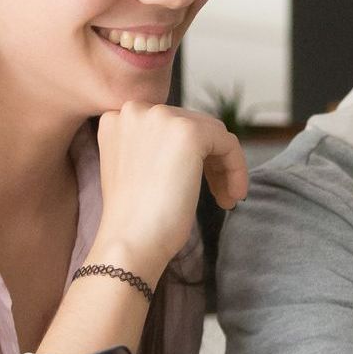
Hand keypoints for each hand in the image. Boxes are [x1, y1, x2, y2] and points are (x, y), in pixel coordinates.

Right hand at [91, 102, 248, 275]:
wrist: (130, 243)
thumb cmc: (133, 221)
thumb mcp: (136, 172)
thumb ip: (154, 149)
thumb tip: (193, 147)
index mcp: (116, 119)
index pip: (167, 126)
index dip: (187, 156)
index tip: (196, 184)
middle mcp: (135, 110)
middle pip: (191, 126)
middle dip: (208, 161)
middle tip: (218, 194)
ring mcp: (161, 117)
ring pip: (212, 134)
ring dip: (222, 167)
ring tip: (226, 199)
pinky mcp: (189, 132)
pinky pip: (227, 143)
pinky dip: (236, 169)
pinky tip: (233, 197)